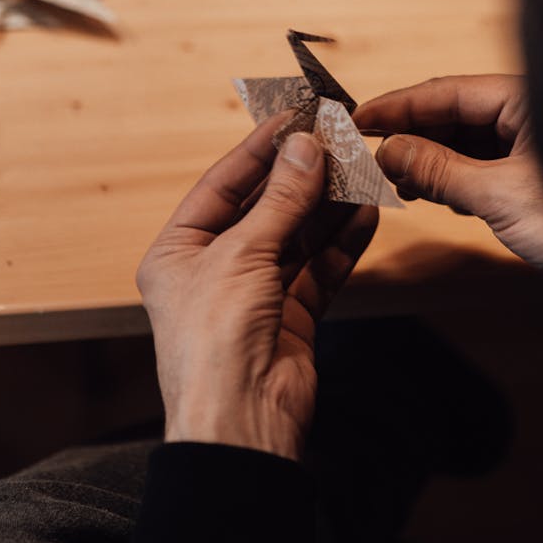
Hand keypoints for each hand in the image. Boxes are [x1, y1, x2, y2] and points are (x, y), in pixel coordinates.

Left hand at [137, 114, 376, 460]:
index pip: (223, 184)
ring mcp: (255, 294)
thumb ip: (281, 201)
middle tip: (339, 141)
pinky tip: (365, 214)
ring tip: (360, 171)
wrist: (242, 424)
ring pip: (298, 236)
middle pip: (265, 208)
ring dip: (328, 206)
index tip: (297, 117)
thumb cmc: (215, 344)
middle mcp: (214, 269)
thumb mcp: (243, 256)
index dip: (261, 149)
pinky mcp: (291, 316)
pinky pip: (320, 269)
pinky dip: (343, 243)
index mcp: (178, 251)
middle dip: (302, 176)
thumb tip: (306, 147)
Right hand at [354, 75, 542, 361]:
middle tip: (368, 150)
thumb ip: (438, 169)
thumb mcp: (496, 195)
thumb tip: (390, 150)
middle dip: (410, 133)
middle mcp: (527, 119)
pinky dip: (445, 180)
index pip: (450, 91)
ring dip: (425, 159)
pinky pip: (474, 170)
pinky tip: (423, 191)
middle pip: (453, 115)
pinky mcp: (524, 183)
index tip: (362, 117)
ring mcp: (526, 152)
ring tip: (391, 176)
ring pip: (461, 144)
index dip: (401, 105)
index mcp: (527, 102)